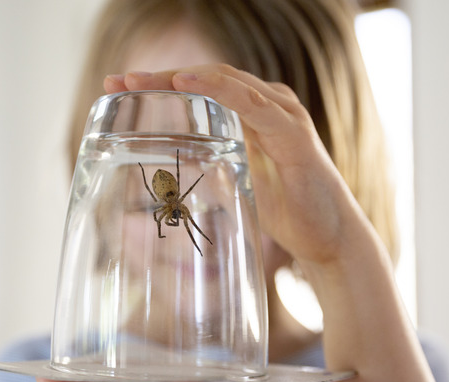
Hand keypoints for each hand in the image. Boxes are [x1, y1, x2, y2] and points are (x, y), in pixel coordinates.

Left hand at [105, 65, 364, 264]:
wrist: (330, 237)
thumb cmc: (287, 209)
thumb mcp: (235, 180)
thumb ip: (209, 164)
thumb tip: (170, 164)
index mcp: (254, 113)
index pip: (202, 86)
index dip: (160, 83)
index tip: (118, 87)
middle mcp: (269, 105)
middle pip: (209, 77)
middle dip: (161, 76)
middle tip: (119, 80)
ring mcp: (284, 116)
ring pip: (228, 82)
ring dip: (182, 77)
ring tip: (142, 80)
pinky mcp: (295, 135)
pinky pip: (255, 106)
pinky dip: (222, 92)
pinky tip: (190, 84)